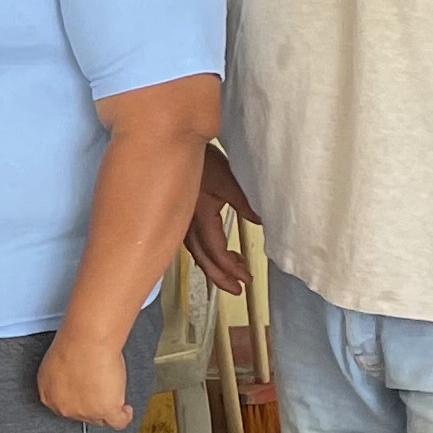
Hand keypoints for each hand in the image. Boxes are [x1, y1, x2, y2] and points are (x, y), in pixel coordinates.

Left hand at [37, 327, 135, 428]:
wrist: (89, 340)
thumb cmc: (75, 342)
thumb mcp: (57, 361)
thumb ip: (64, 376)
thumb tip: (75, 379)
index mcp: (47, 392)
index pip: (63, 405)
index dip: (76, 399)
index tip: (85, 395)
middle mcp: (62, 405)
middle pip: (80, 414)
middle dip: (91, 404)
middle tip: (100, 392)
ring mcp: (83, 411)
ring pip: (99, 419)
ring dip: (106, 409)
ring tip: (113, 398)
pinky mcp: (104, 411)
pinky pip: (117, 422)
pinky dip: (124, 416)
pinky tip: (125, 409)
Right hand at [185, 145, 259, 294]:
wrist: (174, 142)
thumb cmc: (203, 158)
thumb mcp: (229, 180)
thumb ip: (244, 204)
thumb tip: (259, 221)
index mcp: (200, 217)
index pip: (215, 251)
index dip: (230, 269)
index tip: (246, 280)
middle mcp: (186, 223)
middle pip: (202, 258)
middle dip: (220, 276)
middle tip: (237, 290)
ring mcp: (180, 219)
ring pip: (195, 251)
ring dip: (212, 264)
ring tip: (232, 270)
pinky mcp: (179, 212)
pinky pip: (191, 240)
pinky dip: (204, 250)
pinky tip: (214, 248)